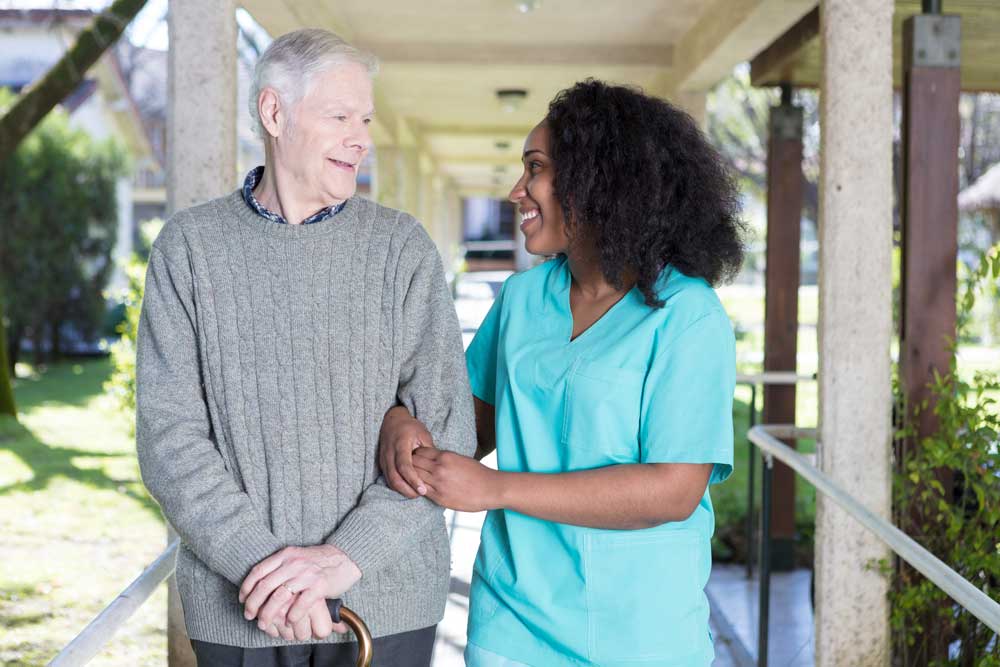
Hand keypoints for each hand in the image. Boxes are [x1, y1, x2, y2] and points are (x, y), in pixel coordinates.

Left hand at [239, 545, 360, 631]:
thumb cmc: (319, 561)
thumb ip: (280, 566)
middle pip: (265, 586)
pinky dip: (292, 615)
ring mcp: (307, 574)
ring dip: (268, 613)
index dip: (246, 587)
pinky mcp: (320, 585)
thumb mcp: (296, 556)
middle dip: (253, 604)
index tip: (242, 599)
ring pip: (279, 597)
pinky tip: (289, 620)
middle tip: (249, 615)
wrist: (345, 557)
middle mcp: (294, 563)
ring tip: (264, 623)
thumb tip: (259, 581)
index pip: (258, 571)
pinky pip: (301, 603)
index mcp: (285, 555)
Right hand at [379, 406, 434, 497]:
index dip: (413, 480)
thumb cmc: (410, 427)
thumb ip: (428, 451)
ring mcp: (384, 460)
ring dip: (403, 490)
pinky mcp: (383, 464)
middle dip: (408, 490)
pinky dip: (399, 486)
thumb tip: (437, 468)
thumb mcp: (423, 434)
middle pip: (395, 478)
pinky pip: (389, 480)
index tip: (423, 489)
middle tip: (422, 494)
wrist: (392, 421)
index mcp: (400, 444)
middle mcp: (389, 453)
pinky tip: (409, 488)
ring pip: (391, 481)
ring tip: (417, 493)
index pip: (404, 466)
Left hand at [411, 447, 503, 511]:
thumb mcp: (460, 459)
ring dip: (412, 478)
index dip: (416, 455)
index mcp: (445, 456)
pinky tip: (421, 488)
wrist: (491, 489)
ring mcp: (438, 484)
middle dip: (410, 465)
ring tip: (414, 479)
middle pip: (413, 463)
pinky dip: (419, 489)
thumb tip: (432, 459)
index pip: (420, 452)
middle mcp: (439, 468)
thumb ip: (445, 458)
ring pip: (414, 477)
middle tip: (411, 469)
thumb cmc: (478, 474)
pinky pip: (421, 491)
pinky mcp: (439, 497)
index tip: (416, 459)